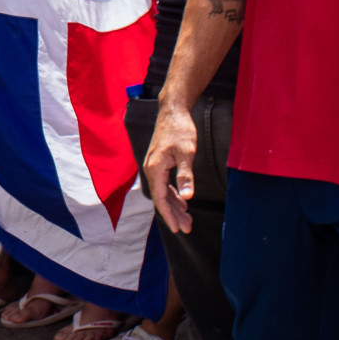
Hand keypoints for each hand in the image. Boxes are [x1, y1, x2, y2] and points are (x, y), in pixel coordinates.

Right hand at [142, 103, 198, 233]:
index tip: (177, 229)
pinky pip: (165, 184)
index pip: (160, 198)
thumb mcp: (186, 152)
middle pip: (161, 198)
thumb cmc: (180, 129)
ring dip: (174, 206)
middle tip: (187, 228)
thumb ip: (185, 175)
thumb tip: (187, 197)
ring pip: (163, 192)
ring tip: (188, 219)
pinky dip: (174, 195)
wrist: (172, 110)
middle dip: (174, 214)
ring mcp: (154, 166)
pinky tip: (183, 201)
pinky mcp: (160, 163)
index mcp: (155, 168)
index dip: (169, 215)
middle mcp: (151, 169)